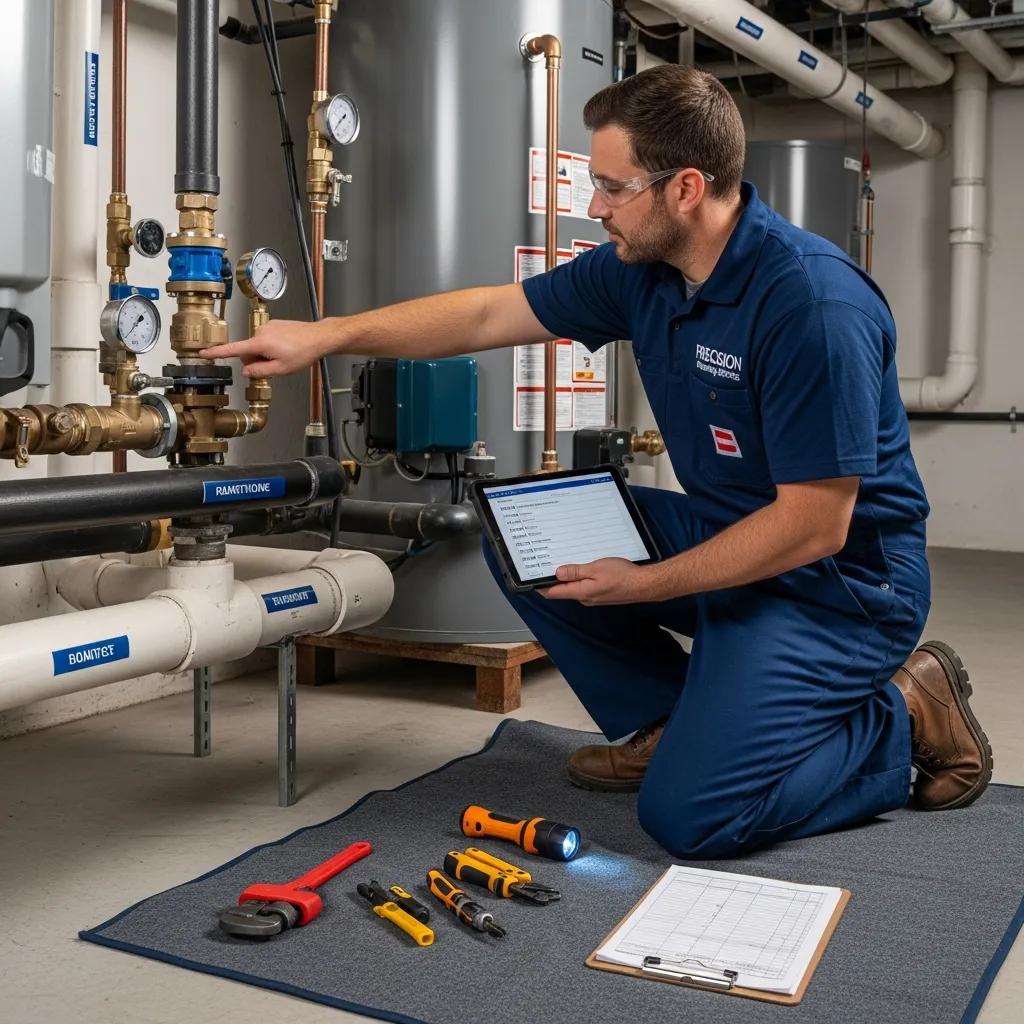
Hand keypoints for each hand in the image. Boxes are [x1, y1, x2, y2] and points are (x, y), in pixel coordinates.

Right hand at [198, 319, 330, 376]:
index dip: (217, 353)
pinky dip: (272, 346)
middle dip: (256, 360)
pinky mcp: (274, 324)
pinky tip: (286, 348)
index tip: (204, 353)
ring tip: (284, 355)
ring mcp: (267, 327)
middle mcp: (261, 332)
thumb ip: (259, 371)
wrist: (318, 337)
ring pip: (257, 346)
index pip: (233, 350)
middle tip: (276, 364)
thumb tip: (246, 372)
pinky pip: (266, 339)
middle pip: (248, 351)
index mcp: (260, 343)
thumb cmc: (303, 352)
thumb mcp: (281, 369)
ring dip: (266, 354)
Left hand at [540, 558, 666, 605]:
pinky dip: (580, 578)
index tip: (531, 578)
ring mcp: (594, 598)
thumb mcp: (595, 569)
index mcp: (581, 593)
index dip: (540, 586)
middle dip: (553, 579)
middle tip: (545, 564)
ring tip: (563, 563)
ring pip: (575, 588)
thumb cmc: (622, 576)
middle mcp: (585, 598)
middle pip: (563, 590)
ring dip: (568, 578)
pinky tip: (583, 568)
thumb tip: (557, 573)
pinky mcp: (602, 594)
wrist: (644, 585)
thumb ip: (576, 572)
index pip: (554, 593)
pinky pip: (585, 586)